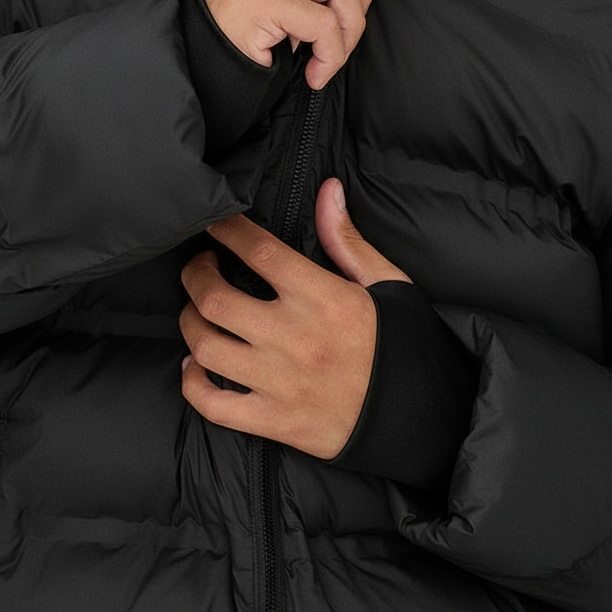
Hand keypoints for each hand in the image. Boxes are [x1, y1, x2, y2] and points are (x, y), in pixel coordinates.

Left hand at [180, 178, 410, 458]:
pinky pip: (212, 405)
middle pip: (215, 299)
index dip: (227, 230)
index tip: (214, 222)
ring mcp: (279, 383)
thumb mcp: (387, 284)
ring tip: (197, 311)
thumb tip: (328, 190)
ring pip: (206, 347)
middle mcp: (294, 338)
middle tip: (200, 266)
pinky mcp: (274, 422)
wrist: (422, 418)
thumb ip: (347, 239)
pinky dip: (193, 383)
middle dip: (195, 274)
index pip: (258, 251)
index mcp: (322, 298)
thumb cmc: (401, 346)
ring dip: (190, 323)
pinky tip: (196, 366)